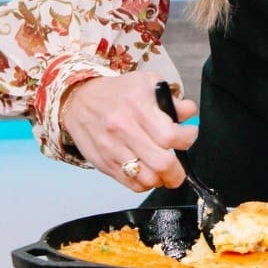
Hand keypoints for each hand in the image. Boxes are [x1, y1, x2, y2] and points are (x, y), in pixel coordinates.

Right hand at [58, 73, 197, 191]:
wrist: (78, 100)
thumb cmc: (117, 93)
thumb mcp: (147, 83)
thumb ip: (171, 99)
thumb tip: (189, 113)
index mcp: (137, 107)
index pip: (170, 135)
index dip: (187, 139)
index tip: (188, 136)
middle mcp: (123, 129)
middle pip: (161, 163)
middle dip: (178, 171)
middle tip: (181, 169)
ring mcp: (111, 149)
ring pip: (146, 178)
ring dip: (161, 179)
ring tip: (164, 172)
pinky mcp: (103, 163)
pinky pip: (130, 184)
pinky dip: (144, 184)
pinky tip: (148, 173)